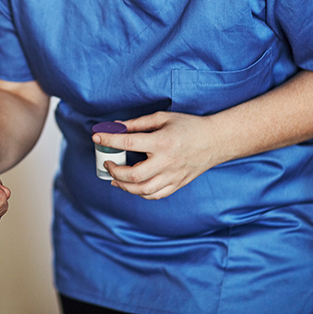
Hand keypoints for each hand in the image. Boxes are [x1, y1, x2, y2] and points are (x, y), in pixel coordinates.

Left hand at [93, 112, 225, 199]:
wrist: (216, 141)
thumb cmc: (188, 126)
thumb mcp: (162, 118)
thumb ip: (138, 123)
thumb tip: (116, 126)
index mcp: (162, 142)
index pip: (129, 142)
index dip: (109, 139)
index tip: (97, 137)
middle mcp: (167, 162)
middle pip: (134, 174)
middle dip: (114, 171)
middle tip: (107, 162)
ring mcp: (173, 176)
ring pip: (143, 190)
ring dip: (124, 186)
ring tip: (115, 178)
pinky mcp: (177, 184)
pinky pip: (155, 195)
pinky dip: (140, 193)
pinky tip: (133, 185)